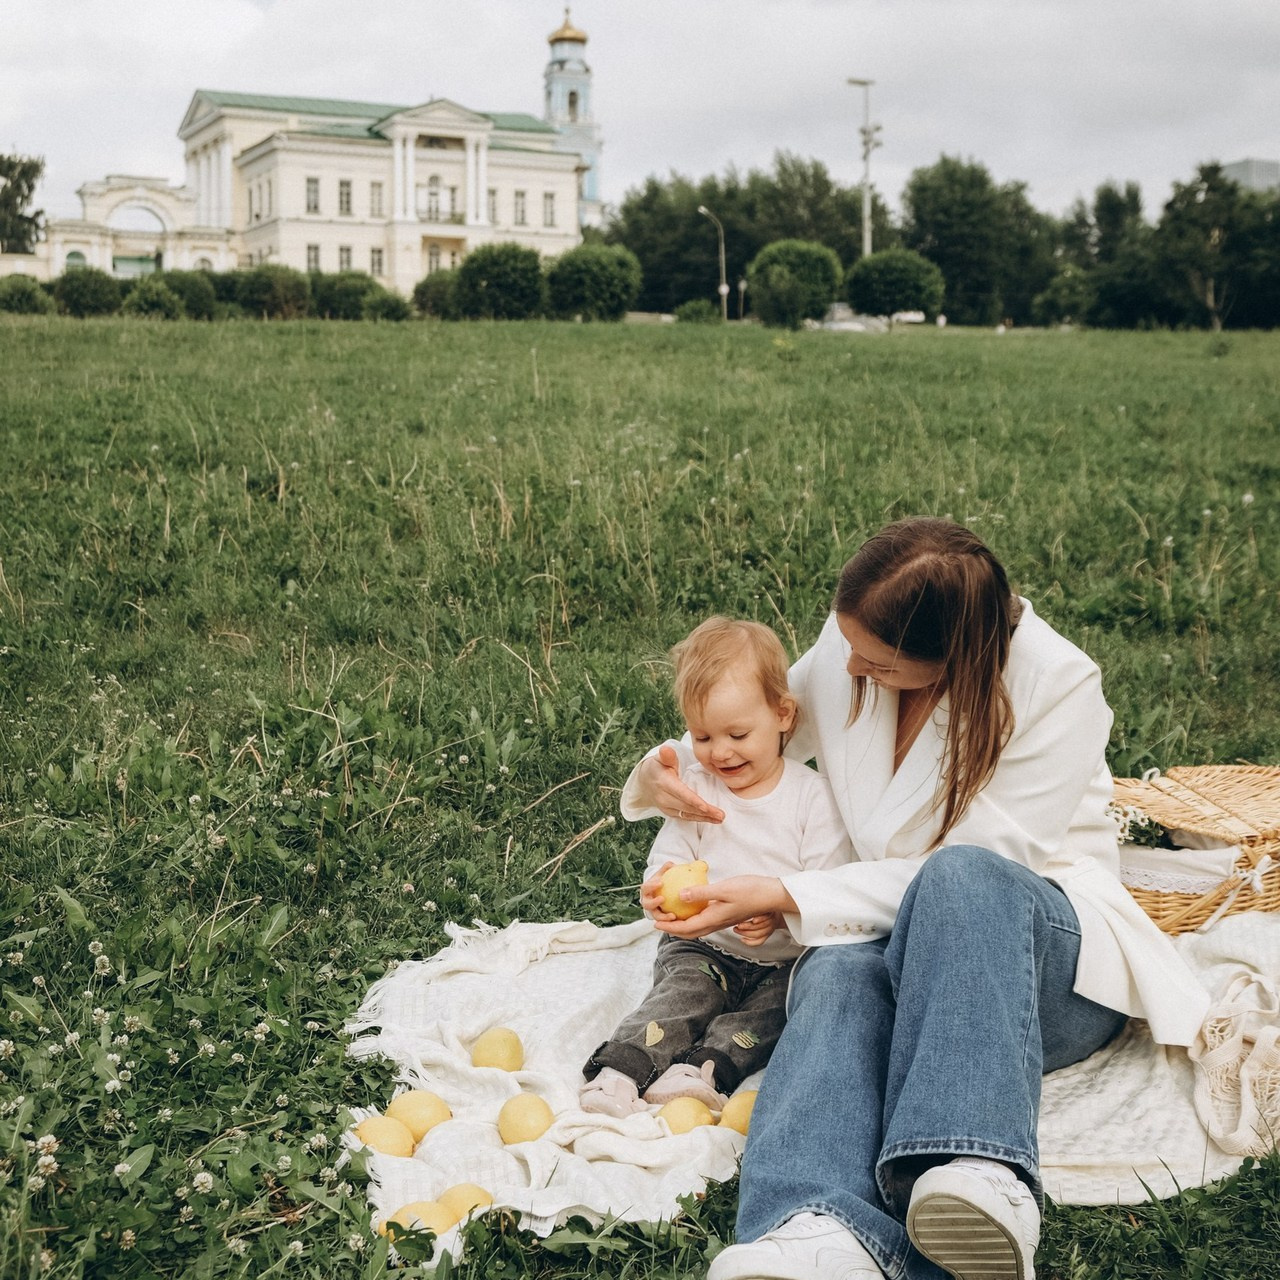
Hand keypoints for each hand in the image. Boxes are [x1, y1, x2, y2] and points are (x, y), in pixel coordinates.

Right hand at [637, 744, 724, 824]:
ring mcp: (666, 807)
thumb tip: (666, 749)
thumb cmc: (658, 767)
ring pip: (687, 814)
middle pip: (686, 807)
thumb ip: (667, 755)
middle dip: (704, 812)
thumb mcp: (660, 758)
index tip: (706, 807)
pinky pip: (685, 817)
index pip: (681, 793)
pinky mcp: (670, 813)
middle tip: (721, 815)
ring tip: (719, 819)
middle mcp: (664, 798)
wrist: (645, 781)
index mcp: (664, 783)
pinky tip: (710, 819)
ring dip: (704, 818)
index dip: (694, 801)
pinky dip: (698, 819)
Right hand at [640, 861, 677, 921]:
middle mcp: (647, 902)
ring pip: (655, 916)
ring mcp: (653, 911)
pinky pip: (664, 922)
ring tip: (673, 916)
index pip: (646, 888)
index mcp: (646, 890)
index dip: (651, 886)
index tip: (661, 883)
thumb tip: (673, 864)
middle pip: (647, 904)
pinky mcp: (660, 919)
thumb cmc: (663, 880)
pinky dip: (670, 922)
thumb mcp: (664, 874)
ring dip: (663, 917)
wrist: (663, 891)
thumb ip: (668, 868)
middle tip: (663, 899)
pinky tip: (680, 920)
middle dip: (653, 903)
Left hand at [655, 875, 796, 939]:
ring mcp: (722, 920)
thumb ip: (702, 893)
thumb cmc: (750, 891)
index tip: (655, 923)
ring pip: (698, 928)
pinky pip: (705, 921)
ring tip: (672, 917)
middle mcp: (717, 923)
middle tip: (659, 922)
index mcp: (714, 919)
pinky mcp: (727, 915)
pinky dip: (694, 918)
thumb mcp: (724, 889)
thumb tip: (680, 895)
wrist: (772, 896)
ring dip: (683, 925)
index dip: (669, 927)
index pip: (686, 928)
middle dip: (673, 930)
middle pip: (690, 932)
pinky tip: (691, 907)